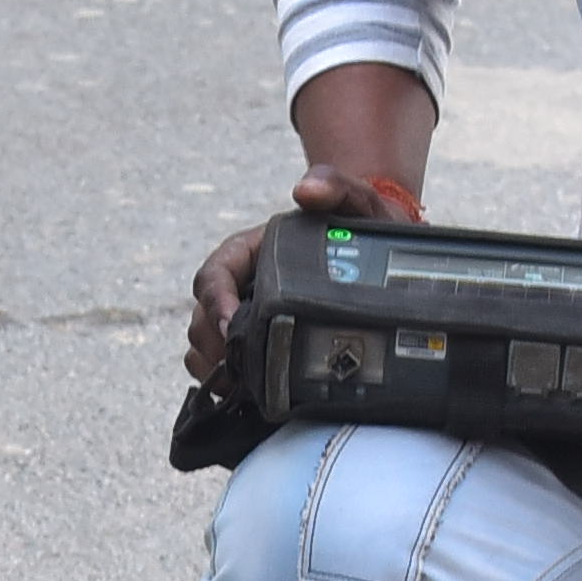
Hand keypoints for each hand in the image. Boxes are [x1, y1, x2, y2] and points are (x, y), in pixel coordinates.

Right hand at [187, 165, 392, 388]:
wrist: (378, 260)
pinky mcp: (258, 343)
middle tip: (233, 364)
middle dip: (211, 340)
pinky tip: (241, 393)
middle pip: (202, 314)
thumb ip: (335, 187)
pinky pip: (222, 366)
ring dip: (212, 364)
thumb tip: (305, 190)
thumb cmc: (361, 227)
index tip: (228, 322)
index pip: (214, 274)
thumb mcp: (356, 202)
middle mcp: (242, 284)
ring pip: (205, 343)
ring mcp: (247, 315)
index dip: (214, 300)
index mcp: (252, 251)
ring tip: (233, 383)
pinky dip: (223, 381)